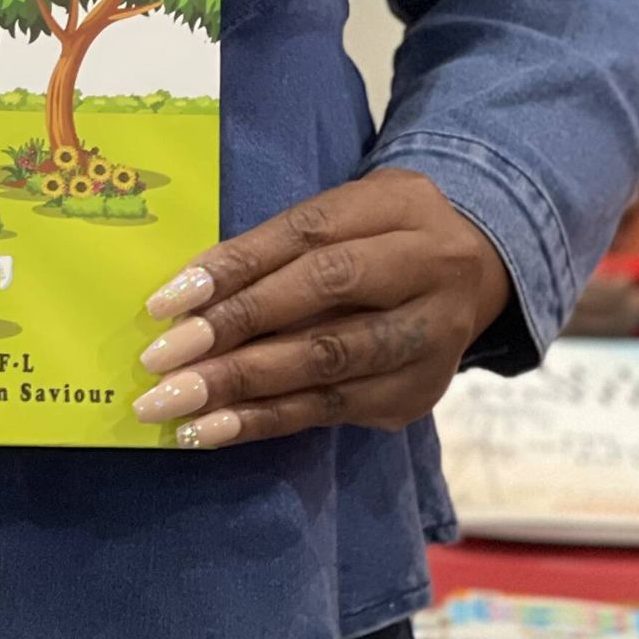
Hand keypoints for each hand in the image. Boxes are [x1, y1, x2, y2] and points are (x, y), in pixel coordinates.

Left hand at [130, 168, 510, 447]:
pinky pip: (331, 411)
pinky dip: (265, 421)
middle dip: (233, 333)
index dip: (235, 267)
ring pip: (327, 364)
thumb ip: (278, 243)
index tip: (165, 302)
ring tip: (174, 407)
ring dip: (242, 389)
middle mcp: (426, 269)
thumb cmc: (378, 233)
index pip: (307, 235)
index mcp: (398, 207)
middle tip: (159, 362)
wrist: (479, 266)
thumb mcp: (344, 210)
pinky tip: (212, 431)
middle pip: (322, 299)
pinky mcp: (417, 394)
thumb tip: (187, 294)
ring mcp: (428, 339)